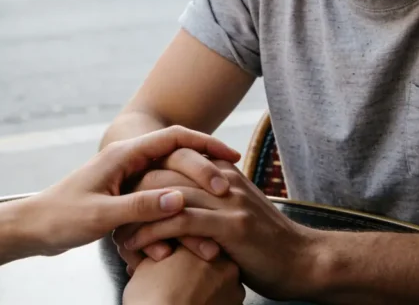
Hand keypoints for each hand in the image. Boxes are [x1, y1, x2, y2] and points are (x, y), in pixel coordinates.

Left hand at [28, 127, 240, 256]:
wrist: (33, 227)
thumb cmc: (61, 218)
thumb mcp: (101, 215)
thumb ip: (140, 206)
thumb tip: (179, 200)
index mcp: (124, 156)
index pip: (174, 138)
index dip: (205, 146)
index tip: (231, 158)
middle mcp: (128, 160)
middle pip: (177, 153)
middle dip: (207, 166)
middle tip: (234, 182)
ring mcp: (127, 175)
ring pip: (170, 174)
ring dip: (193, 186)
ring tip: (221, 200)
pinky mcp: (123, 193)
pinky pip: (158, 192)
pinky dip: (176, 204)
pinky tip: (192, 218)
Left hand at [120, 160, 321, 299]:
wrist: (304, 262)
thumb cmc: (267, 243)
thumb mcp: (237, 211)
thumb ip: (213, 199)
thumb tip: (182, 199)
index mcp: (223, 172)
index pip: (176, 157)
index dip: (146, 171)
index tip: (123, 192)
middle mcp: (223, 179)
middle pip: (166, 170)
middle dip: (135, 191)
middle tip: (114, 215)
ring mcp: (227, 200)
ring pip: (168, 195)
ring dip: (138, 215)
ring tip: (118, 235)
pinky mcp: (229, 225)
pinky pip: (180, 222)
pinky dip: (154, 233)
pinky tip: (137, 246)